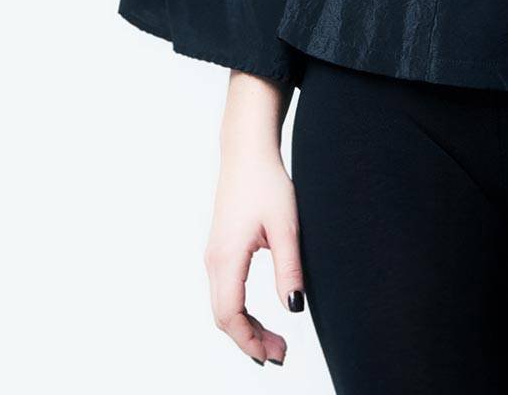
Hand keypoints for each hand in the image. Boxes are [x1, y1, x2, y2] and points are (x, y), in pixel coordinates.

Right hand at [203, 148, 304, 365]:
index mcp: (226, 258)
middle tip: (281, 353)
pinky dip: (239, 312)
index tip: (274, 356)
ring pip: (222, 306)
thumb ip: (289, 269)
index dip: (250, 341)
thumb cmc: (266, 182)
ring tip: (274, 340)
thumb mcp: (286, 226)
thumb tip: (294, 309)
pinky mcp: (219, 249)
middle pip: (223, 316)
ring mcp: (213, 255)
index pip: (230, 315)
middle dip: (249, 340)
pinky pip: (223, 292)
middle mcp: (213, 260)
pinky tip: (258, 317)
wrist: (247, 151)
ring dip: (244, 328)